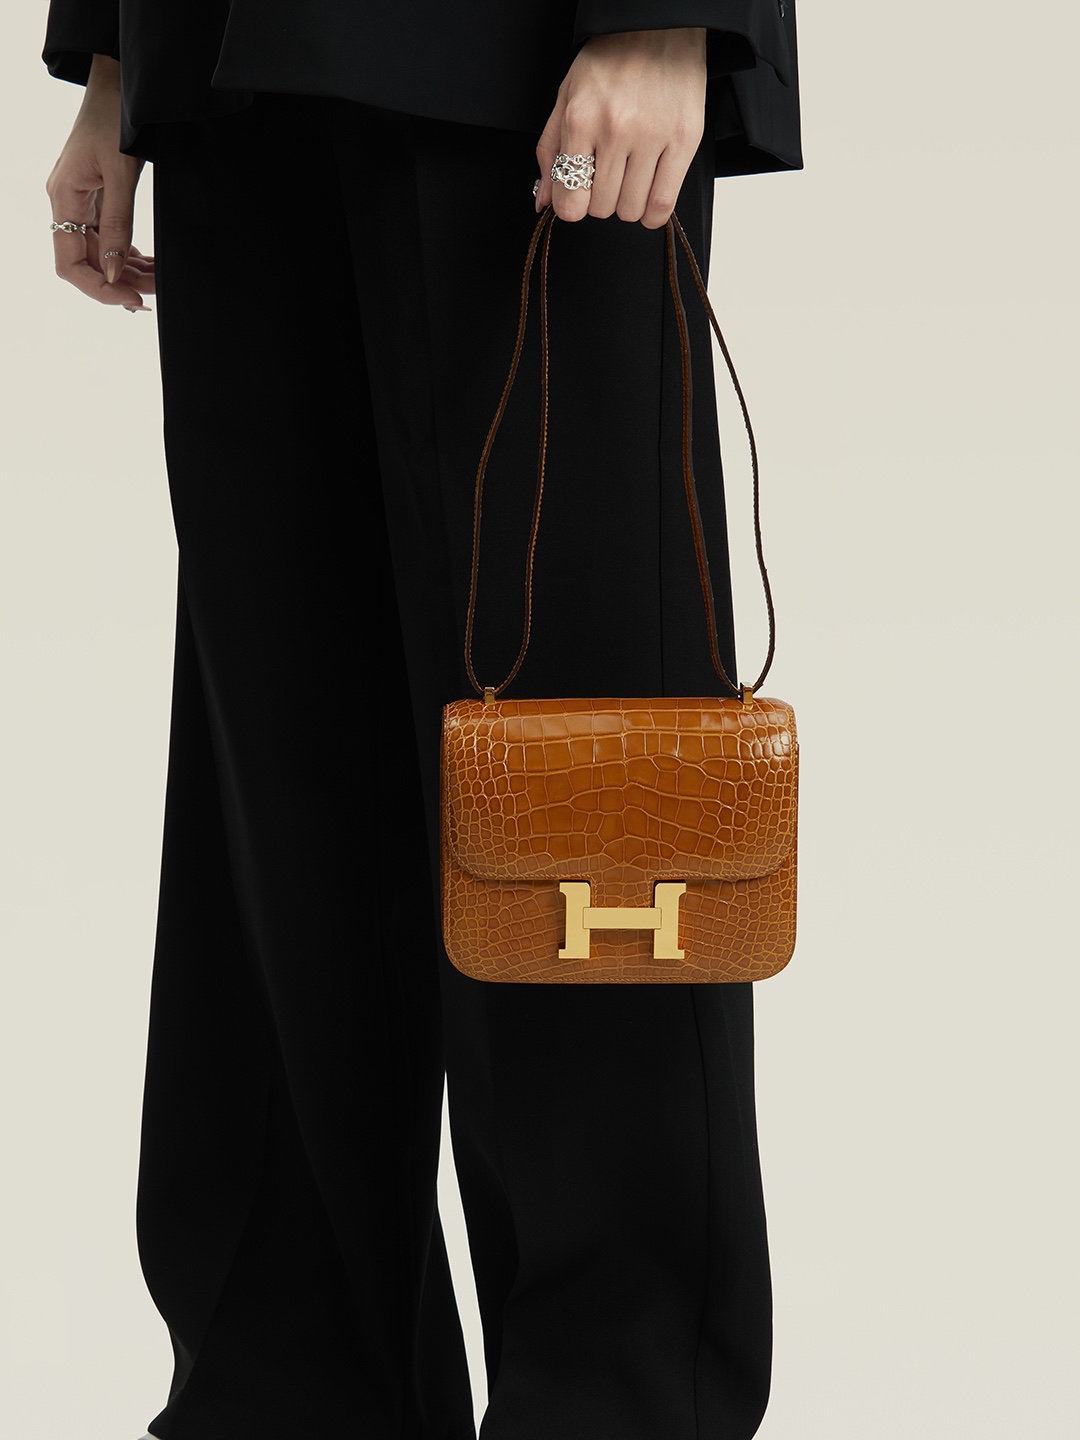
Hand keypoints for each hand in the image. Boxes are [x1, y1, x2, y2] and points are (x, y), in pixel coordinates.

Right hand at [45, 54, 154, 309]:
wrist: (119, 84)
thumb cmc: (114, 118)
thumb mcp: (120, 173)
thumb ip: (118, 224)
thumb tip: (116, 270)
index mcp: (63, 197)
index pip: (70, 264)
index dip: (98, 288)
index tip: (129, 299)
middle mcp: (68, 203)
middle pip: (88, 262)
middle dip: (120, 282)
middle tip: (152, 295)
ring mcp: (82, 201)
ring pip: (102, 253)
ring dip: (129, 271)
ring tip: (157, 281)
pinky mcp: (98, 198)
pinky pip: (110, 237)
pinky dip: (130, 254)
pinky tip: (149, 264)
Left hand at [535, 27, 707, 227]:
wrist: (657, 26)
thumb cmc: (610, 60)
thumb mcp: (567, 97)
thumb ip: (551, 150)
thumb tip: (544, 199)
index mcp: (581, 120)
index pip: (571, 201)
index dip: (572, 206)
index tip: (577, 197)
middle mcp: (615, 129)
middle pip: (601, 208)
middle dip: (600, 200)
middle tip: (606, 176)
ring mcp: (652, 136)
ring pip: (631, 210)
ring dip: (627, 204)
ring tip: (629, 177)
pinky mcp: (684, 140)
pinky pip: (663, 203)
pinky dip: (653, 212)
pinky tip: (648, 196)